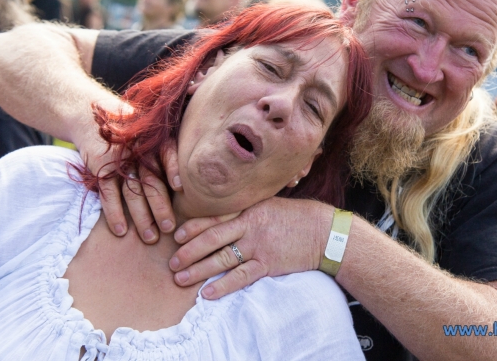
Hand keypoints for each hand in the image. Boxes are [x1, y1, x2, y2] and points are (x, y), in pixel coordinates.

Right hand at [76, 113, 179, 242]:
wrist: (92, 119)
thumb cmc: (133, 134)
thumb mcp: (152, 136)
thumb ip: (170, 155)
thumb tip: (193, 185)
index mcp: (155, 141)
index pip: (167, 152)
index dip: (174, 168)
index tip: (180, 188)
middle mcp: (139, 151)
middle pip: (151, 180)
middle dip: (161, 206)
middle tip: (169, 228)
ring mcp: (119, 160)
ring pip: (132, 192)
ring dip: (141, 217)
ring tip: (151, 237)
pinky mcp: (101, 168)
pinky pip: (109, 195)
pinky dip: (114, 214)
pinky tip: (121, 231)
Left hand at [169, 197, 333, 298]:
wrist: (324, 231)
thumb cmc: (296, 217)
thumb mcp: (270, 204)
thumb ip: (247, 210)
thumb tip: (223, 216)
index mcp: (249, 209)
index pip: (215, 217)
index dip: (193, 227)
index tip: (177, 235)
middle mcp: (250, 225)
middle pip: (212, 238)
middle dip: (189, 251)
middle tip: (172, 262)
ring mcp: (259, 245)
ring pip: (222, 258)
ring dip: (199, 270)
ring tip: (181, 279)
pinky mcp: (269, 264)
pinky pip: (241, 276)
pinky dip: (223, 285)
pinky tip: (208, 293)